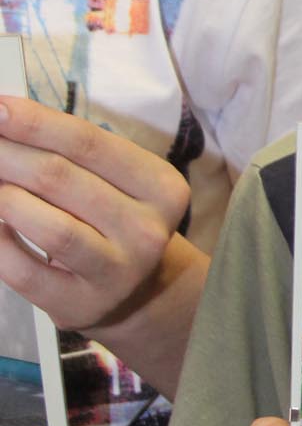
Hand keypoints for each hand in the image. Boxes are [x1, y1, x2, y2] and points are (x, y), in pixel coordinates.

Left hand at [0, 95, 186, 331]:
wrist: (137, 292)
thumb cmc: (114, 219)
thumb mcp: (115, 181)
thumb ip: (73, 153)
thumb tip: (8, 120)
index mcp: (161, 187)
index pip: (89, 143)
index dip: (36, 123)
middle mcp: (147, 230)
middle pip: (60, 178)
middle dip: (8, 155)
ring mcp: (117, 272)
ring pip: (47, 226)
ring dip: (4, 197)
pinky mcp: (81, 305)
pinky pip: (24, 270)